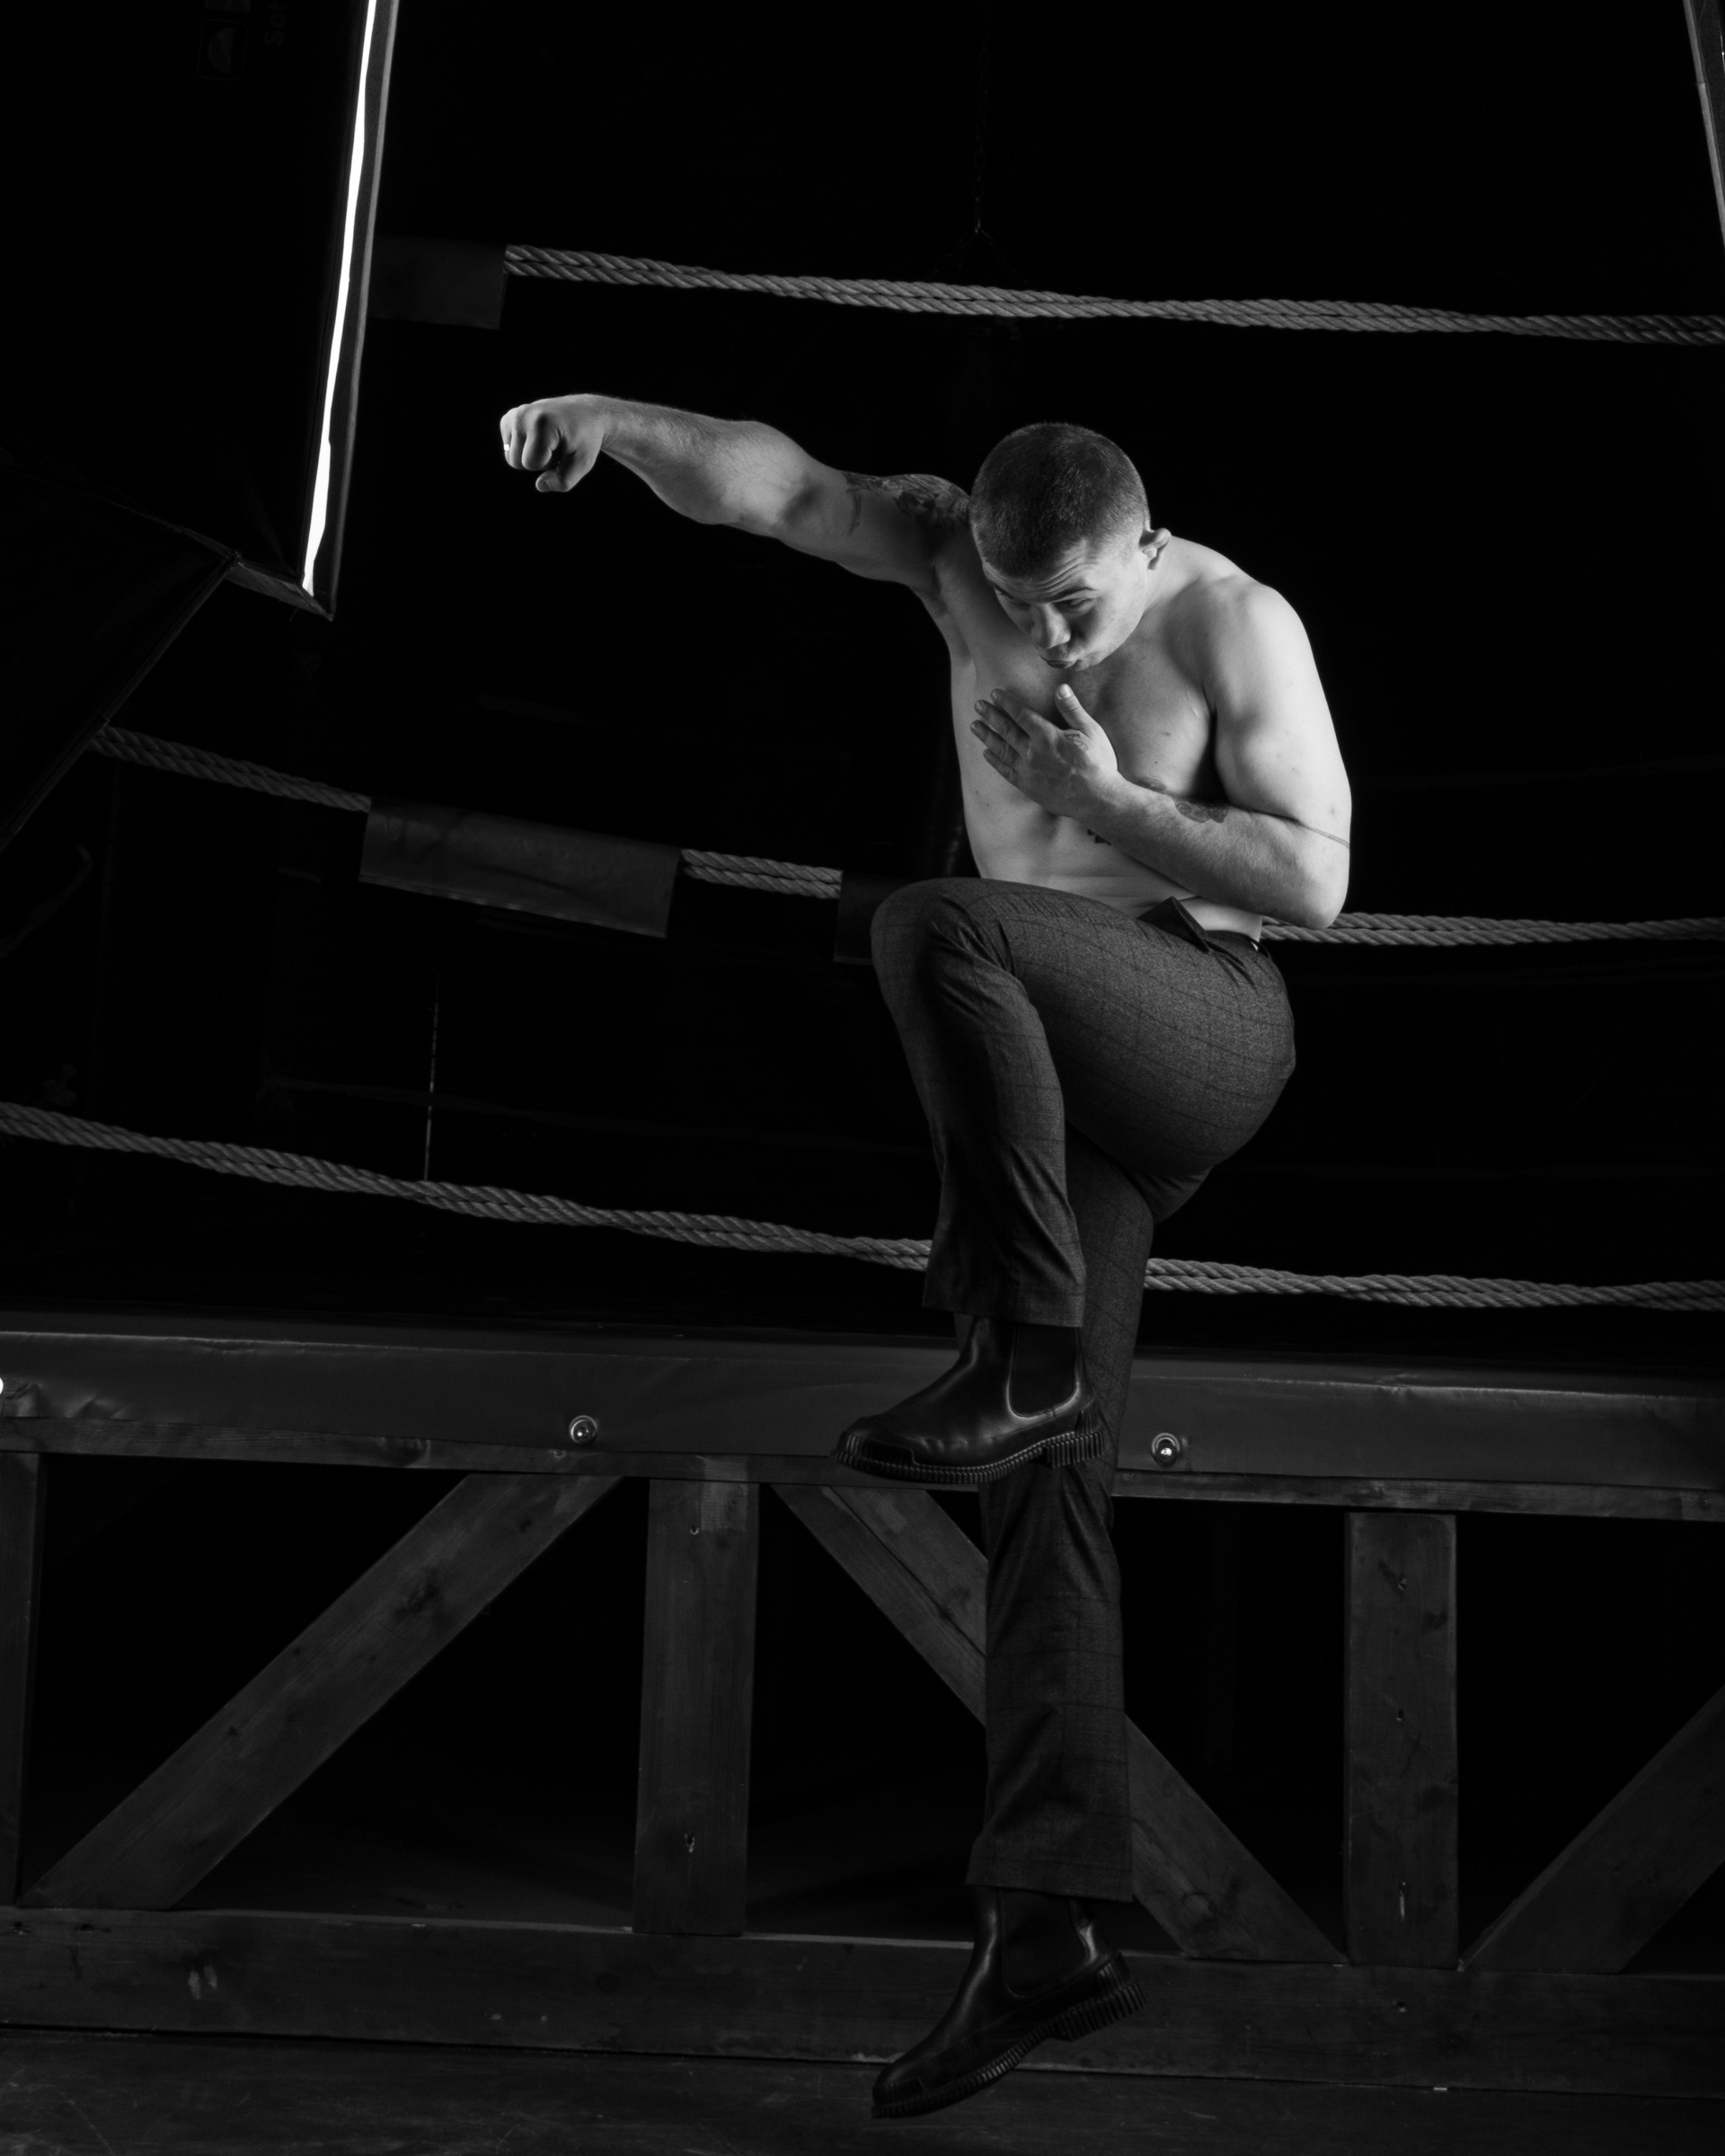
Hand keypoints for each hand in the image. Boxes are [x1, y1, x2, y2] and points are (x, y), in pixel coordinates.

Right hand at [498, 395, 608, 492]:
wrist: (585, 413)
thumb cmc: (585, 438)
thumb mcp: (582, 462)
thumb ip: (563, 480)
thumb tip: (540, 486)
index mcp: (541, 423)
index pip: (530, 463)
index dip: (548, 464)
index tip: (563, 448)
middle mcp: (523, 415)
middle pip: (515, 461)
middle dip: (537, 461)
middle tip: (556, 446)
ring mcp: (514, 414)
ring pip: (510, 456)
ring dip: (529, 456)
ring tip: (548, 441)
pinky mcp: (509, 418)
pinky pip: (508, 448)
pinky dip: (522, 448)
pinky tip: (538, 437)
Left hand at [970, 684, 1120, 819]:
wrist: (1097, 800)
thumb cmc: (1098, 764)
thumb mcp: (1091, 731)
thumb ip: (1072, 709)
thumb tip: (1061, 688)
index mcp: (1047, 736)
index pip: (1020, 714)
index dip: (1006, 703)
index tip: (994, 694)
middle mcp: (1032, 752)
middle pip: (1006, 730)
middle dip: (990, 716)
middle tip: (977, 706)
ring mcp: (1028, 771)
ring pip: (1001, 750)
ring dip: (986, 736)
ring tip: (974, 726)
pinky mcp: (1028, 787)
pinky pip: (1006, 772)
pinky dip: (995, 761)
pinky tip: (987, 753)